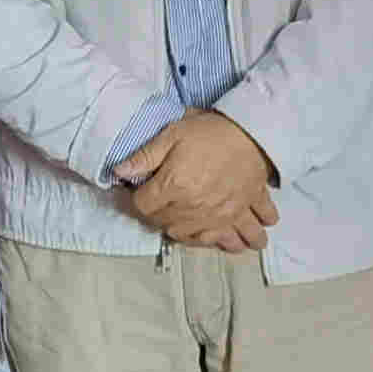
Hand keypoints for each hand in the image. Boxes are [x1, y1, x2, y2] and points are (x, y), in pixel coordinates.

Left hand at [117, 109, 278, 250]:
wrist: (254, 131)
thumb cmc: (212, 131)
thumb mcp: (172, 133)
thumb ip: (144, 156)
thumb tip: (118, 171)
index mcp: (174, 186)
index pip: (144, 207)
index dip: (139, 198)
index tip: (144, 191)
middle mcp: (195, 208)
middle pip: (168, 226)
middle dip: (163, 217)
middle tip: (166, 204)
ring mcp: (220, 214)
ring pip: (200, 239)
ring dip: (195, 236)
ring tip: (196, 225)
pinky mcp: (241, 213)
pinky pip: (234, 236)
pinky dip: (233, 240)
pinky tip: (231, 237)